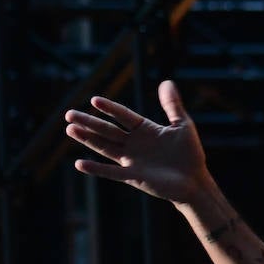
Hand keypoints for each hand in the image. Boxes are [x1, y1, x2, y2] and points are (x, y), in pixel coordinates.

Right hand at [64, 80, 209, 203]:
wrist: (194, 182)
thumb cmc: (189, 154)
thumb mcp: (182, 125)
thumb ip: (172, 105)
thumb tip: (166, 82)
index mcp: (144, 130)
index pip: (123, 115)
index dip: (109, 108)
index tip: (94, 100)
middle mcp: (134, 144)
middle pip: (107, 130)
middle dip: (89, 122)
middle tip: (69, 114)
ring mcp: (132, 161)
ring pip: (105, 147)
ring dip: (87, 139)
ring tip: (70, 130)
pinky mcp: (133, 177)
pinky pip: (111, 172)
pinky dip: (96, 168)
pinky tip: (79, 163)